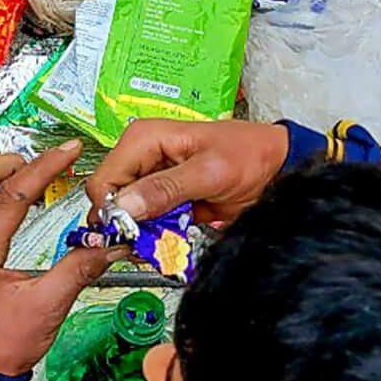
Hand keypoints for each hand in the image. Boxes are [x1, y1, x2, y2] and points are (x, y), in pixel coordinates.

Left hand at [0, 142, 120, 375]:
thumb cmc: (3, 344)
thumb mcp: (49, 305)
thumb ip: (80, 267)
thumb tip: (110, 242)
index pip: (12, 192)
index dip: (45, 167)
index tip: (70, 152)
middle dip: (5, 162)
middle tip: (39, 170)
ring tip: (23, 180)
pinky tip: (6, 202)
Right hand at [81, 120, 289, 230]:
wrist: (277, 168)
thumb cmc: (249, 154)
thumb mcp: (209, 171)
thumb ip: (166, 188)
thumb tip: (126, 206)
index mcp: (144, 139)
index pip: (104, 181)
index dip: (113, 210)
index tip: (133, 230)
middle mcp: (142, 159)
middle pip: (112, 202)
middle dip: (129, 225)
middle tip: (152, 241)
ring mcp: (153, 182)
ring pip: (128, 217)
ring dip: (144, 235)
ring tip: (168, 240)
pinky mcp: (165, 201)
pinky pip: (148, 224)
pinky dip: (158, 237)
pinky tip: (174, 239)